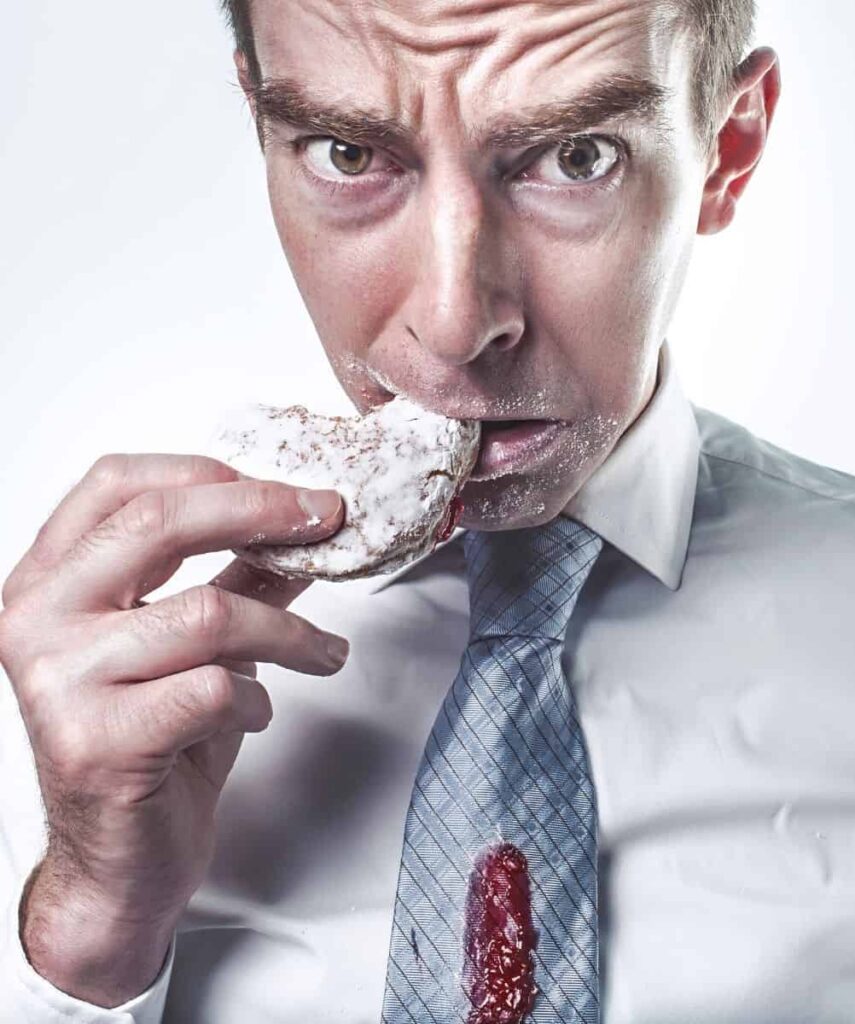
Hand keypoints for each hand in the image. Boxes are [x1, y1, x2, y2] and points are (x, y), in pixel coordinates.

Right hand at [0, 453, 348, 1005]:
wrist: (122, 862)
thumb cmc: (153, 741)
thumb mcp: (196, 642)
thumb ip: (240, 577)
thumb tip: (306, 521)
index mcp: (50, 580)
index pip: (115, 484)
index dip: (206, 471)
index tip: (281, 490)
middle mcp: (36, 619)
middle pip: (158, 524)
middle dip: (263, 513)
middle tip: (329, 520)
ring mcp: (58, 682)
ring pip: (208, 615)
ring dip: (289, 634)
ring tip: (323, 654)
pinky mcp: (97, 742)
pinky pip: (214, 689)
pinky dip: (257, 699)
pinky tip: (255, 713)